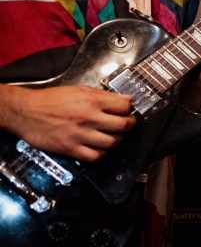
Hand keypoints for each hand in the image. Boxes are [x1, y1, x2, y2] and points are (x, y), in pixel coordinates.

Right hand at [1, 84, 135, 161]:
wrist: (26, 111)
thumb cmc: (51, 100)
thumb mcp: (80, 90)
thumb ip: (104, 95)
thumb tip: (126, 99)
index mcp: (92, 101)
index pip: (124, 106)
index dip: (129, 109)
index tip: (127, 111)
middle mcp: (89, 118)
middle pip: (123, 126)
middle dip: (129, 125)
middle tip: (126, 124)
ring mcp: (80, 135)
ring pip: (112, 142)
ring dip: (116, 140)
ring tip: (112, 136)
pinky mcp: (70, 149)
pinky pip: (95, 156)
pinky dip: (101, 153)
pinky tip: (99, 147)